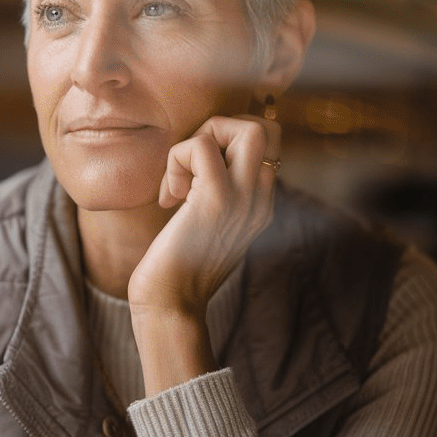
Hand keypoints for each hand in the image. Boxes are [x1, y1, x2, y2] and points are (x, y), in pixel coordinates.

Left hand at [127, 113, 280, 392]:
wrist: (170, 308)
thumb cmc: (176, 269)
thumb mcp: (206, 227)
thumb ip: (215, 197)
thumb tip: (195, 165)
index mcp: (260, 205)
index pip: (266, 144)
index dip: (225, 142)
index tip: (194, 174)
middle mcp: (260, 201)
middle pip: (266, 128)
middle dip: (220, 129)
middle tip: (190, 166)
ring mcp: (243, 201)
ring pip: (249, 128)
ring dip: (200, 140)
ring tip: (179, 182)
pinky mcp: (214, 202)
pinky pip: (202, 147)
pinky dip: (178, 158)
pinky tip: (169, 196)